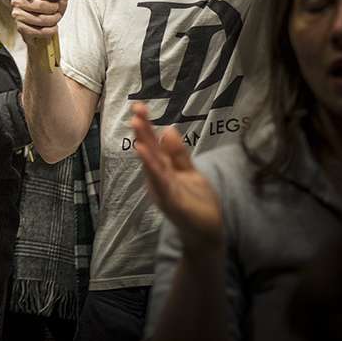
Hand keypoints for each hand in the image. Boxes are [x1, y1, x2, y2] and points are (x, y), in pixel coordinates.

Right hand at [10, 0, 68, 45]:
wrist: (49, 17)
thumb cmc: (52, 3)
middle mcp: (17, 1)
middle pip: (38, 5)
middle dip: (53, 9)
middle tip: (57, 9)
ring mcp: (18, 15)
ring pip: (39, 19)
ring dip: (52, 20)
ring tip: (55, 18)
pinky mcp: (20, 28)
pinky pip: (35, 31)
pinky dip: (48, 31)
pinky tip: (52, 28)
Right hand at [131, 103, 224, 257]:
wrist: (206, 234)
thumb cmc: (197, 203)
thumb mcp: (189, 173)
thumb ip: (178, 154)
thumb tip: (168, 129)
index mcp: (164, 170)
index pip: (153, 145)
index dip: (146, 126)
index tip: (139, 107)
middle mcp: (159, 178)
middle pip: (150, 152)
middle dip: (142, 131)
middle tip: (135, 111)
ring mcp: (163, 190)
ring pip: (152, 166)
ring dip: (144, 147)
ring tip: (137, 126)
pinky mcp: (172, 202)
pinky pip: (162, 183)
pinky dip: (153, 169)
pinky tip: (146, 156)